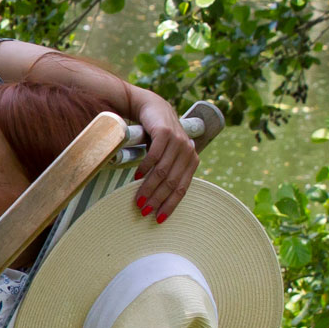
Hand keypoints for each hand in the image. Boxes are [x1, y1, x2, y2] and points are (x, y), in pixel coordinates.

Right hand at [130, 93, 197, 221]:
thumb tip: (157, 197)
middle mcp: (188, 151)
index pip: (182, 188)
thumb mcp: (167, 154)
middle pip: (172, 182)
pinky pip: (155, 155)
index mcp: (191, 160)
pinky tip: (136, 177)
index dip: (170, 204)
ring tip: (138, 199)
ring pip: (163, 171)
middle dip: (157, 199)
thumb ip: (168, 170)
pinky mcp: (165, 132)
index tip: (158, 219)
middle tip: (143, 211)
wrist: (153, 108)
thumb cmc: (158, 136)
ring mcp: (178, 141)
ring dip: (149, 187)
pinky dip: (145, 168)